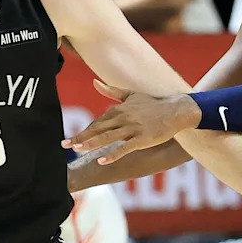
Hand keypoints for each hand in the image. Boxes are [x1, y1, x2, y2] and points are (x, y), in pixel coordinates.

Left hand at [61, 80, 200, 161]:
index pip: (98, 122)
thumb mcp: (131, 95)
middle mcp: (123, 118)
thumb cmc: (154, 104)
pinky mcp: (142, 139)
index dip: (84, 132)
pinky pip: (125, 148)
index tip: (71, 140)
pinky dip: (113, 154)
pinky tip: (101, 160)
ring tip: (77, 150)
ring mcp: (133, 128)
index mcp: (119, 109)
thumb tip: (95, 82)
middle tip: (65, 145)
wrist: (176, 110)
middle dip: (80, 137)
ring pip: (108, 137)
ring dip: (91, 144)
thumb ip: (111, 91)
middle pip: (98, 129)